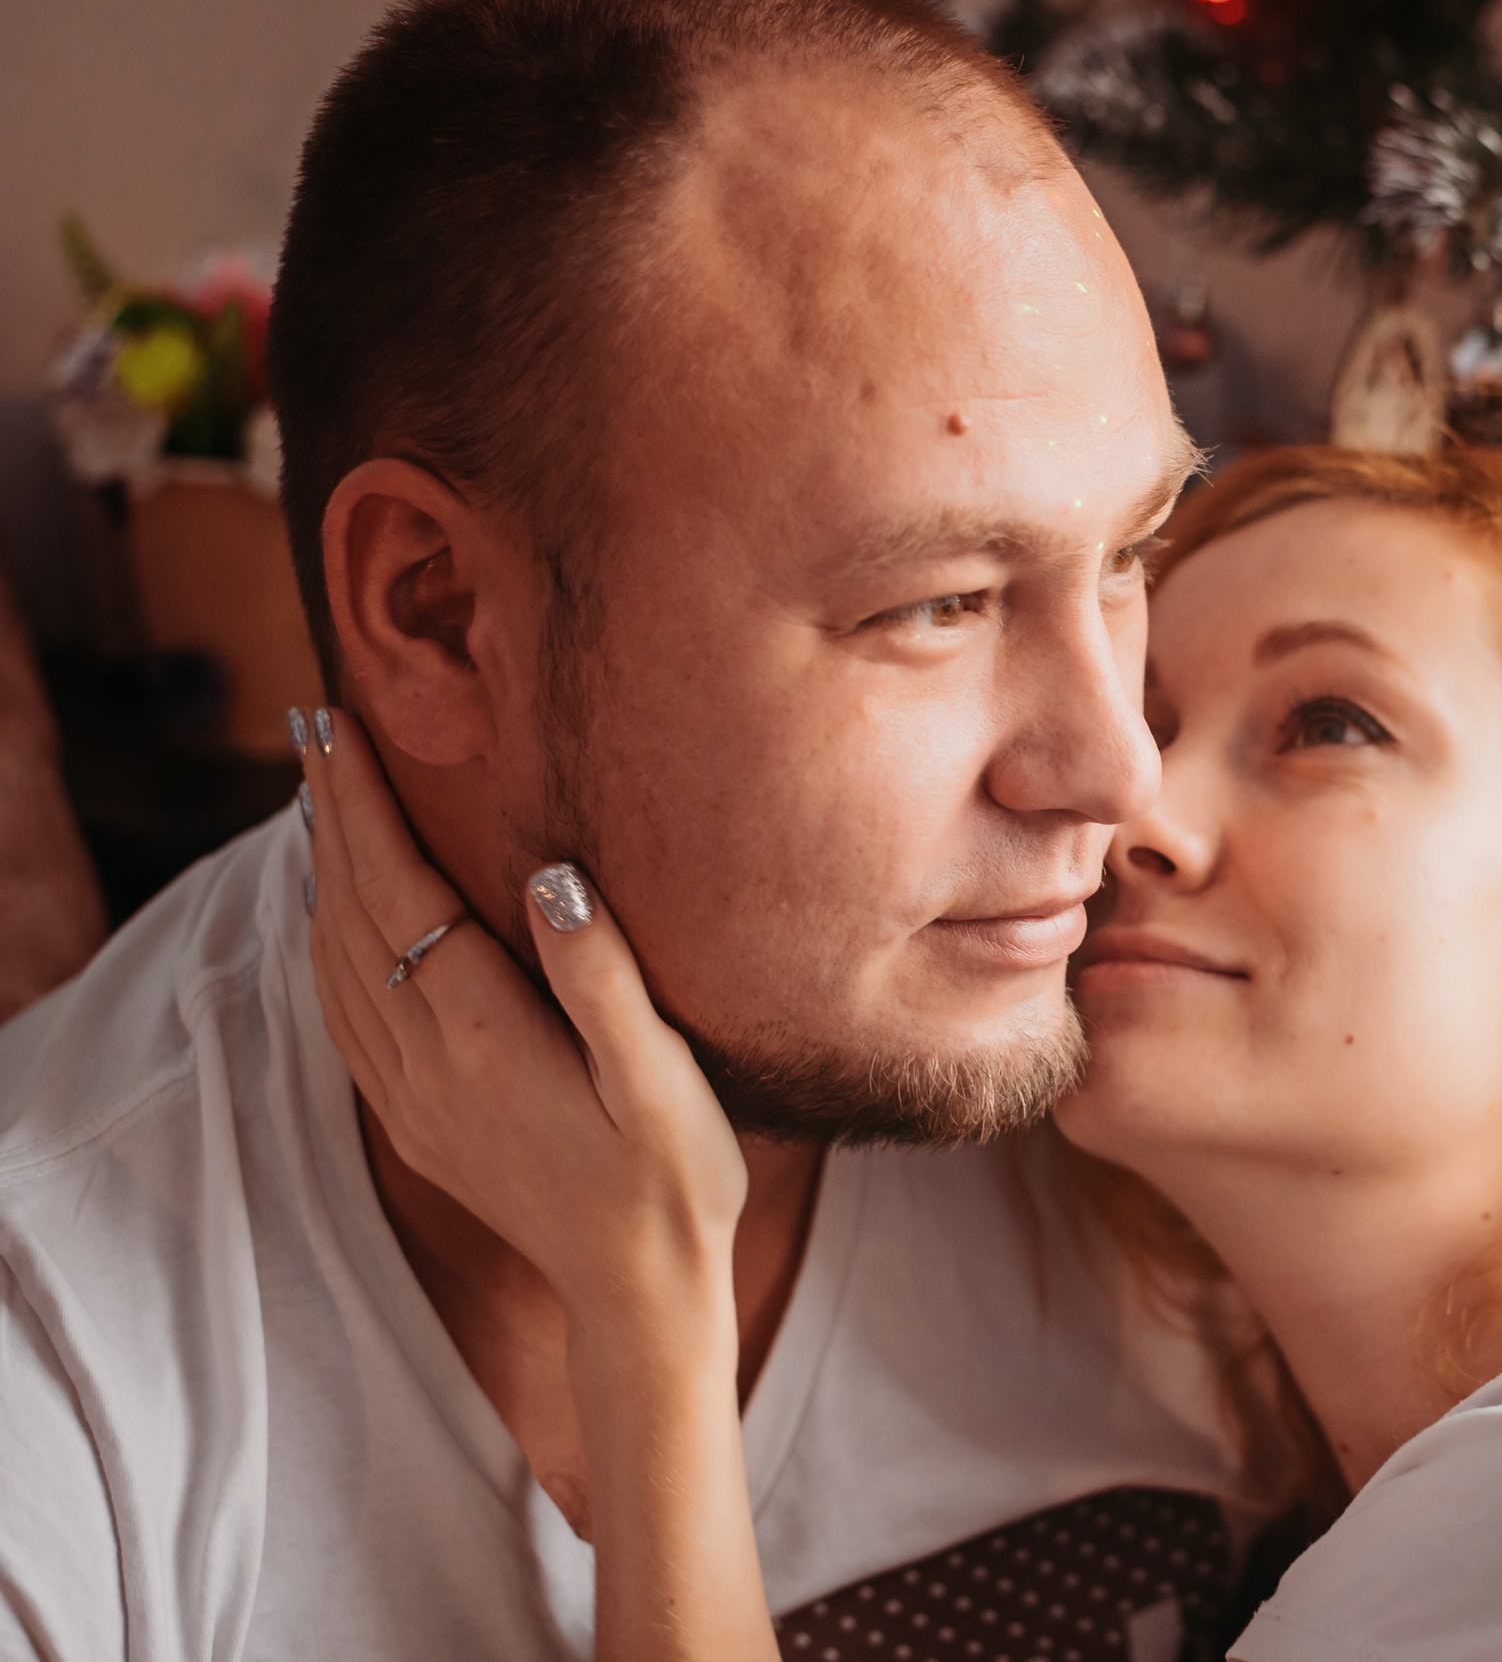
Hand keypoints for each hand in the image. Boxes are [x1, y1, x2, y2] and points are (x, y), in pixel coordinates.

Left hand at [298, 706, 746, 1316]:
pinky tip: (337, 915)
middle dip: (329, 815)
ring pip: (336, 962)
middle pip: (352, 915)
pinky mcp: (419, 1121)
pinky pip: (346, 1014)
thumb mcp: (662, 1077)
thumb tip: (552, 877)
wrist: (640, 1291)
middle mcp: (428, 1064)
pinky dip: (328, 944)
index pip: (398, 893)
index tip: (336, 725)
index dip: (363, 805)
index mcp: (483, 1037)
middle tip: (312, 729)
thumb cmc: (673, 1177)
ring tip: (319, 799)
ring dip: (321, 873)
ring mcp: (414, 1097)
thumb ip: (604, 978)